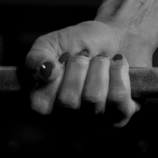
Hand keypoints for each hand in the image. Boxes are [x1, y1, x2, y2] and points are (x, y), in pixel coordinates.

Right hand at [25, 20, 148, 126]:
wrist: (120, 36)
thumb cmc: (82, 42)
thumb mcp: (52, 43)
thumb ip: (37, 57)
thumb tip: (45, 72)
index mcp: (46, 105)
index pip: (40, 104)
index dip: (54, 74)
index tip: (64, 58)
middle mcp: (67, 118)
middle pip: (68, 100)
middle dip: (80, 66)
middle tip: (86, 57)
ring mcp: (93, 121)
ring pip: (93, 97)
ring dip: (100, 67)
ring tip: (103, 60)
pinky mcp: (119, 116)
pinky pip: (118, 97)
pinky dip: (119, 72)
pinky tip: (118, 66)